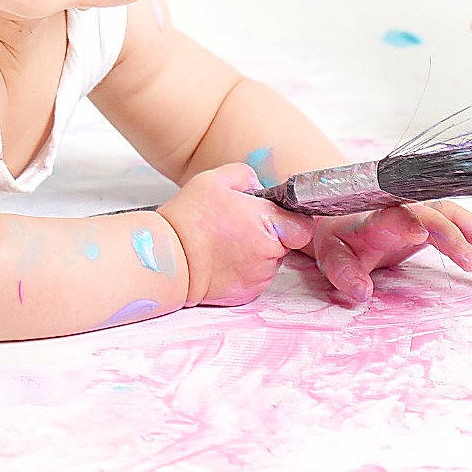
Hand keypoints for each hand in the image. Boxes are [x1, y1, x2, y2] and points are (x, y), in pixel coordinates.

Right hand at [156, 163, 314, 306]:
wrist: (168, 258)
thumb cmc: (190, 217)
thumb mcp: (215, 179)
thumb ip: (245, 175)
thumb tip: (257, 185)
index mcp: (268, 224)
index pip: (303, 227)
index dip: (290, 220)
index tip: (274, 216)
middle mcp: (268, 255)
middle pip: (284, 244)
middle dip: (269, 235)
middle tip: (238, 227)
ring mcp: (258, 278)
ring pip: (269, 263)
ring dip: (256, 254)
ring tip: (226, 244)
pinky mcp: (246, 295)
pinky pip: (254, 279)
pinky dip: (244, 271)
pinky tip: (221, 261)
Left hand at [307, 199, 471, 303]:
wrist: (341, 221)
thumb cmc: (339, 241)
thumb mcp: (332, 258)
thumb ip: (344, 274)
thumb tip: (361, 292)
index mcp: (373, 218)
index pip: (392, 214)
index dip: (408, 221)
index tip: (423, 233)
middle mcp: (400, 210)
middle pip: (432, 215)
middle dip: (453, 236)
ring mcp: (418, 213)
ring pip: (451, 216)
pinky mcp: (430, 221)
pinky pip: (457, 226)